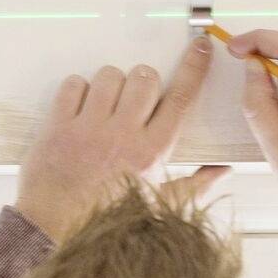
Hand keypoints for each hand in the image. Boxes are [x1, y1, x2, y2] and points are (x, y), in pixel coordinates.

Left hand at [15, 38, 226, 241]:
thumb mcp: (158, 207)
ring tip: (105, 107)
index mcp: (152, 152)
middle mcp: (123, 135)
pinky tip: (80, 109)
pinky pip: (74, 84)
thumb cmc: (107, 220)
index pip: (181, 98)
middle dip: (143, 82)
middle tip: (134, 101)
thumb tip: (223, 171)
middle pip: (145, 78)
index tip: (199, 45)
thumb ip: (194, 185)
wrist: (54, 231)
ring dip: (111, 84)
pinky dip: (78, 90)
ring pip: (110, 75)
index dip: (194, 67)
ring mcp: (89, 128)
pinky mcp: (59, 125)